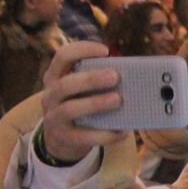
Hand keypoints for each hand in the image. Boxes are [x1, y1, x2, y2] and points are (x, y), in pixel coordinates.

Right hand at [40, 42, 127, 163]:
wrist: (61, 138)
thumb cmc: (79, 104)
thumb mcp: (81, 89)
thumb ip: (98, 79)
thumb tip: (135, 74)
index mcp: (56, 77)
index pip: (62, 57)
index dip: (82, 50)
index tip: (105, 50)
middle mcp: (51, 95)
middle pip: (65, 84)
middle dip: (90, 79)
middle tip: (115, 76)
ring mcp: (54, 118)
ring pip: (70, 109)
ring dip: (95, 103)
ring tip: (118, 99)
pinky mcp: (64, 138)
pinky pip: (84, 137)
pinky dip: (104, 134)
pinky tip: (123, 131)